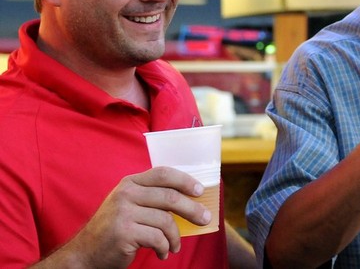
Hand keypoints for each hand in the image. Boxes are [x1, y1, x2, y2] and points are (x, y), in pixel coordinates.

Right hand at [47, 167, 210, 267]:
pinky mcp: (124, 232)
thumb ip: (152, 198)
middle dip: (192, 209)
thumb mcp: (129, 206)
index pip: (162, 173)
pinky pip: (157, 238)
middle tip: (206, 219)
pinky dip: (165, 247)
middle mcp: (125, 194)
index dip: (184, 180)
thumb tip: (192, 200)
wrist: (85, 254)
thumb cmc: (115, 230)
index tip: (200, 190)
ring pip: (166, 221)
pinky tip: (162, 253)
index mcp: (129, 184)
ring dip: (175, 237)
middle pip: (170, 197)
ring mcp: (123, 213)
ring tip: (175, 246)